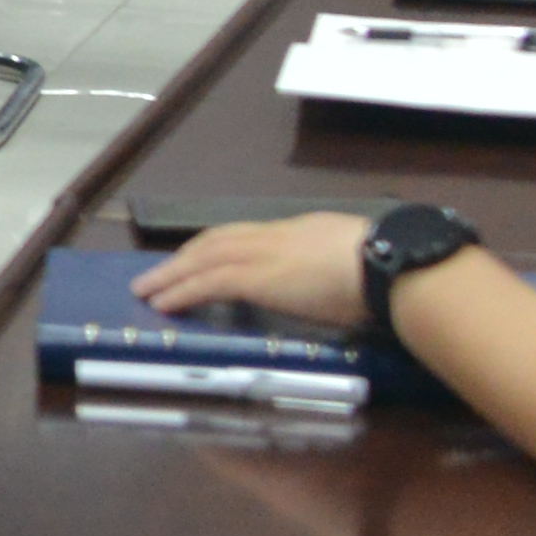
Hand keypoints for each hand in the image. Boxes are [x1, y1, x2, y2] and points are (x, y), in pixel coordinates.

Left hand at [136, 213, 374, 338]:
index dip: (219, 245)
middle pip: (217, 240)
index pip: (248, 235)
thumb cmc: (386, 270)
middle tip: (161, 272)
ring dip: (172, 273)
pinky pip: (208, 282)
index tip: (199, 256)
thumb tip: (347, 288)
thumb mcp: (358, 262)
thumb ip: (341, 270)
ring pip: (204, 258)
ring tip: (147, 290)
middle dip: (186, 256)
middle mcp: (275, 236)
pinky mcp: (256, 278)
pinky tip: (164, 304)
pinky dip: (182, 291)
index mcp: (300, 232)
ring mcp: (263, 254)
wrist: (388, 266)